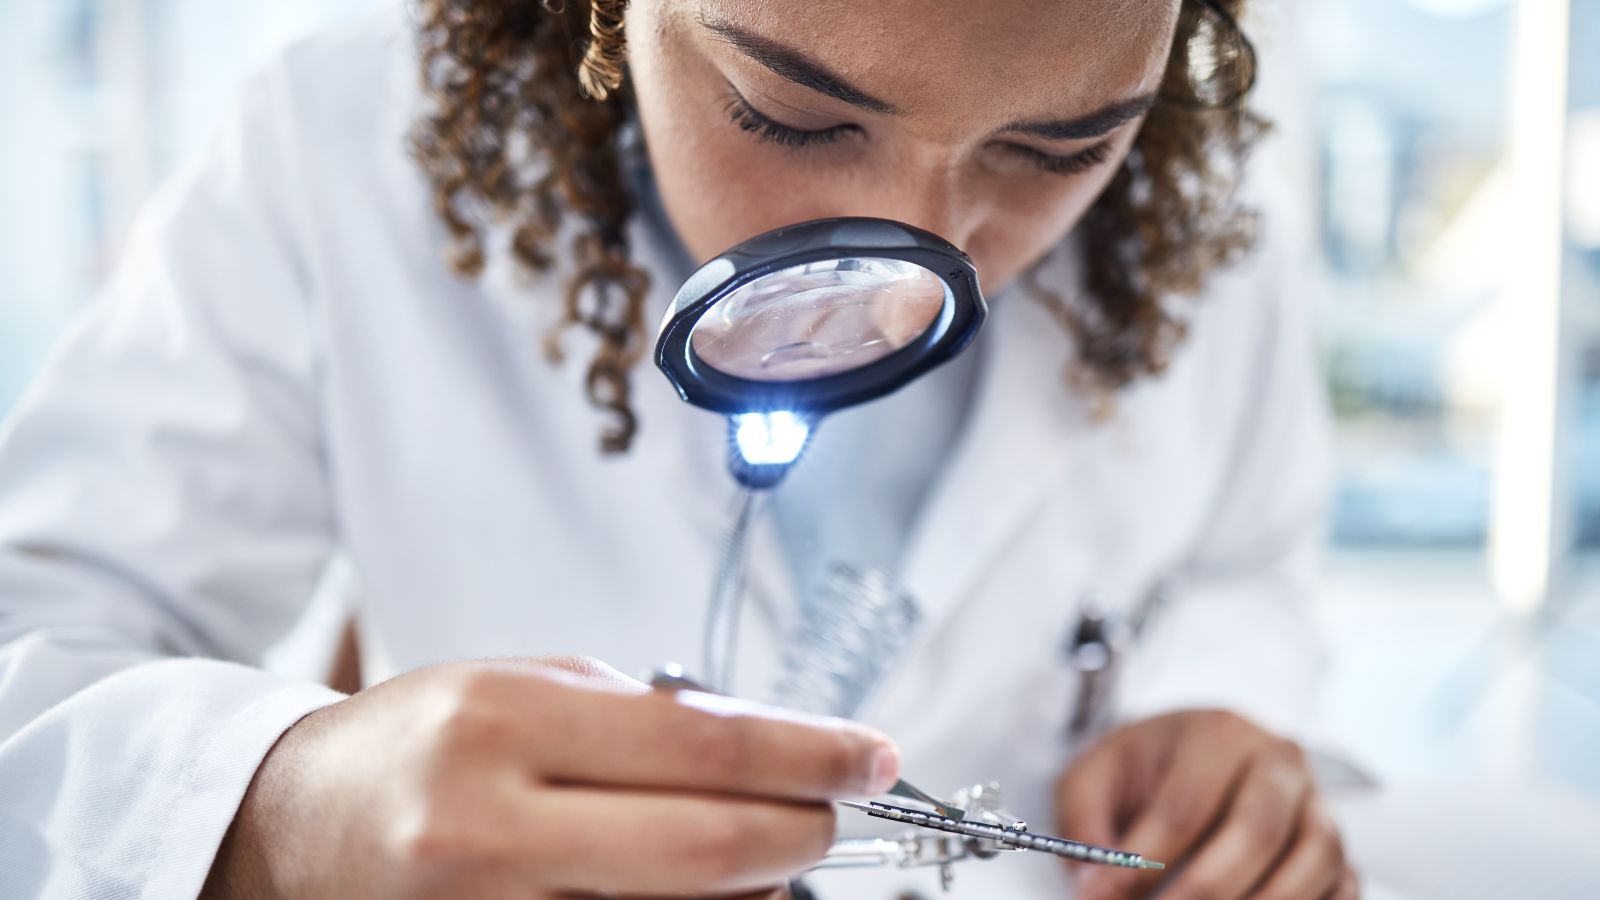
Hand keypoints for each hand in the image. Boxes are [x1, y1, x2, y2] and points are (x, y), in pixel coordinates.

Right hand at [202, 656, 899, 898]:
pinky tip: (696, 895)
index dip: (810, 751)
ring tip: (761, 856)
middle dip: (804, 833)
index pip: (704, 744)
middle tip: (832, 813)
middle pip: (710, 849)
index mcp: (500, 724)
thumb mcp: (523, 687)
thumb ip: (644, 716)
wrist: (287, 829)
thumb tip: (775, 746)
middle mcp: (487, 827)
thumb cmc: (416, 745)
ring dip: (757, 894)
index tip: (870, 754)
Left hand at [1055, 710, 1356, 899]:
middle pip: (1257, 832)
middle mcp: (1279, 763)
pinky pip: (1344, 887)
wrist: (1191, 753)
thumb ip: (1084, 822)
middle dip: (1206, 890)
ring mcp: (1319, 806)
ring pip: (1314, 861)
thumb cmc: (1144, 767)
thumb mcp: (1096, 775)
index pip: (1186, 804)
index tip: (1106, 894)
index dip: (1146, 861)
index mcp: (1218, 733)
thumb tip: (1092, 882)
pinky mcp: (1339, 850)